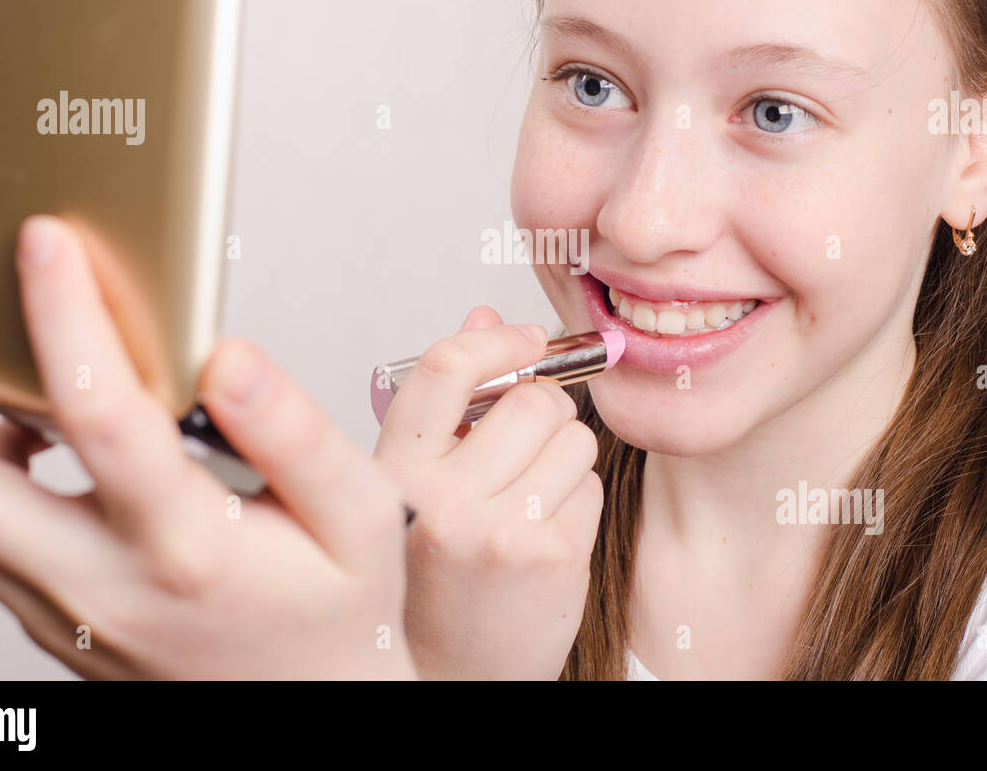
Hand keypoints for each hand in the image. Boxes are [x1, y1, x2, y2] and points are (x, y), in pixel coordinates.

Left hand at [0, 215, 415, 678]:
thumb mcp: (359, 517)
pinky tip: (21, 433)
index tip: (47, 244)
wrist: (312, 711)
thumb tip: (226, 357)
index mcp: (186, 548)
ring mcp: (65, 610)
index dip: (62, 315)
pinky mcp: (54, 618)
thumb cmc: (337, 615)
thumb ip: (294, 433)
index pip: (97, 416)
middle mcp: (102, 586)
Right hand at [373, 306, 602, 679]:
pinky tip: (544, 530)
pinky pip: (590, 484)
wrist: (453, 672)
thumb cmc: (431, 577)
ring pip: (573, 437)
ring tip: (527, 497)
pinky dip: (576, 498)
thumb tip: (487, 315)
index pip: (448, 369)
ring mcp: (502, 530)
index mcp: (396, 474)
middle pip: (532, 401)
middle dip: (541, 413)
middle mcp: (444, 500)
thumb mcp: (417, 485)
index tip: (528, 339)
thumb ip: (449, 401)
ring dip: (562, 456)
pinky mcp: (553, 556)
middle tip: (522, 450)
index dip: (499, 340)